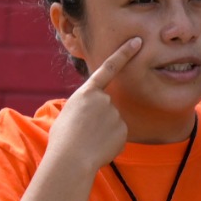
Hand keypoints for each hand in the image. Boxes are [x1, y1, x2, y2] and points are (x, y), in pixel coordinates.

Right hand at [45, 37, 140, 172]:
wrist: (71, 159)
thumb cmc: (63, 139)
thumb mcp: (68, 114)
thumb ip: (84, 107)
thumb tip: (95, 114)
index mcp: (87, 92)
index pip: (109, 67)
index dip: (124, 53)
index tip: (138, 41)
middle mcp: (104, 99)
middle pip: (107, 107)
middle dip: (99, 119)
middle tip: (83, 133)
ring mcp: (115, 114)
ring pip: (112, 122)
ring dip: (103, 132)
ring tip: (88, 141)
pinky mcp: (123, 130)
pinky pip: (117, 135)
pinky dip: (110, 143)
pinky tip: (99, 148)